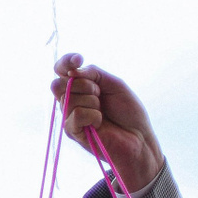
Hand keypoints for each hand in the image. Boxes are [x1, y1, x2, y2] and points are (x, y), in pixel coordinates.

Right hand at [51, 52, 164, 191]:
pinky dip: (93, 116)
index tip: (78, 60)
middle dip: (84, 85)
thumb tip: (73, 71)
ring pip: (68, 99)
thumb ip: (94, 73)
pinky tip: (99, 123)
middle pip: (58, 84)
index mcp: (79, 87)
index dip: (65, 63)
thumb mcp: (114, 84)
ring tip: (103, 112)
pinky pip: (75, 115)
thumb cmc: (128, 112)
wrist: (138, 137)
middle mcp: (70, 100)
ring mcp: (69, 117)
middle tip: (100, 94)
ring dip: (93, 102)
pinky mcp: (72, 132)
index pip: (61, 70)